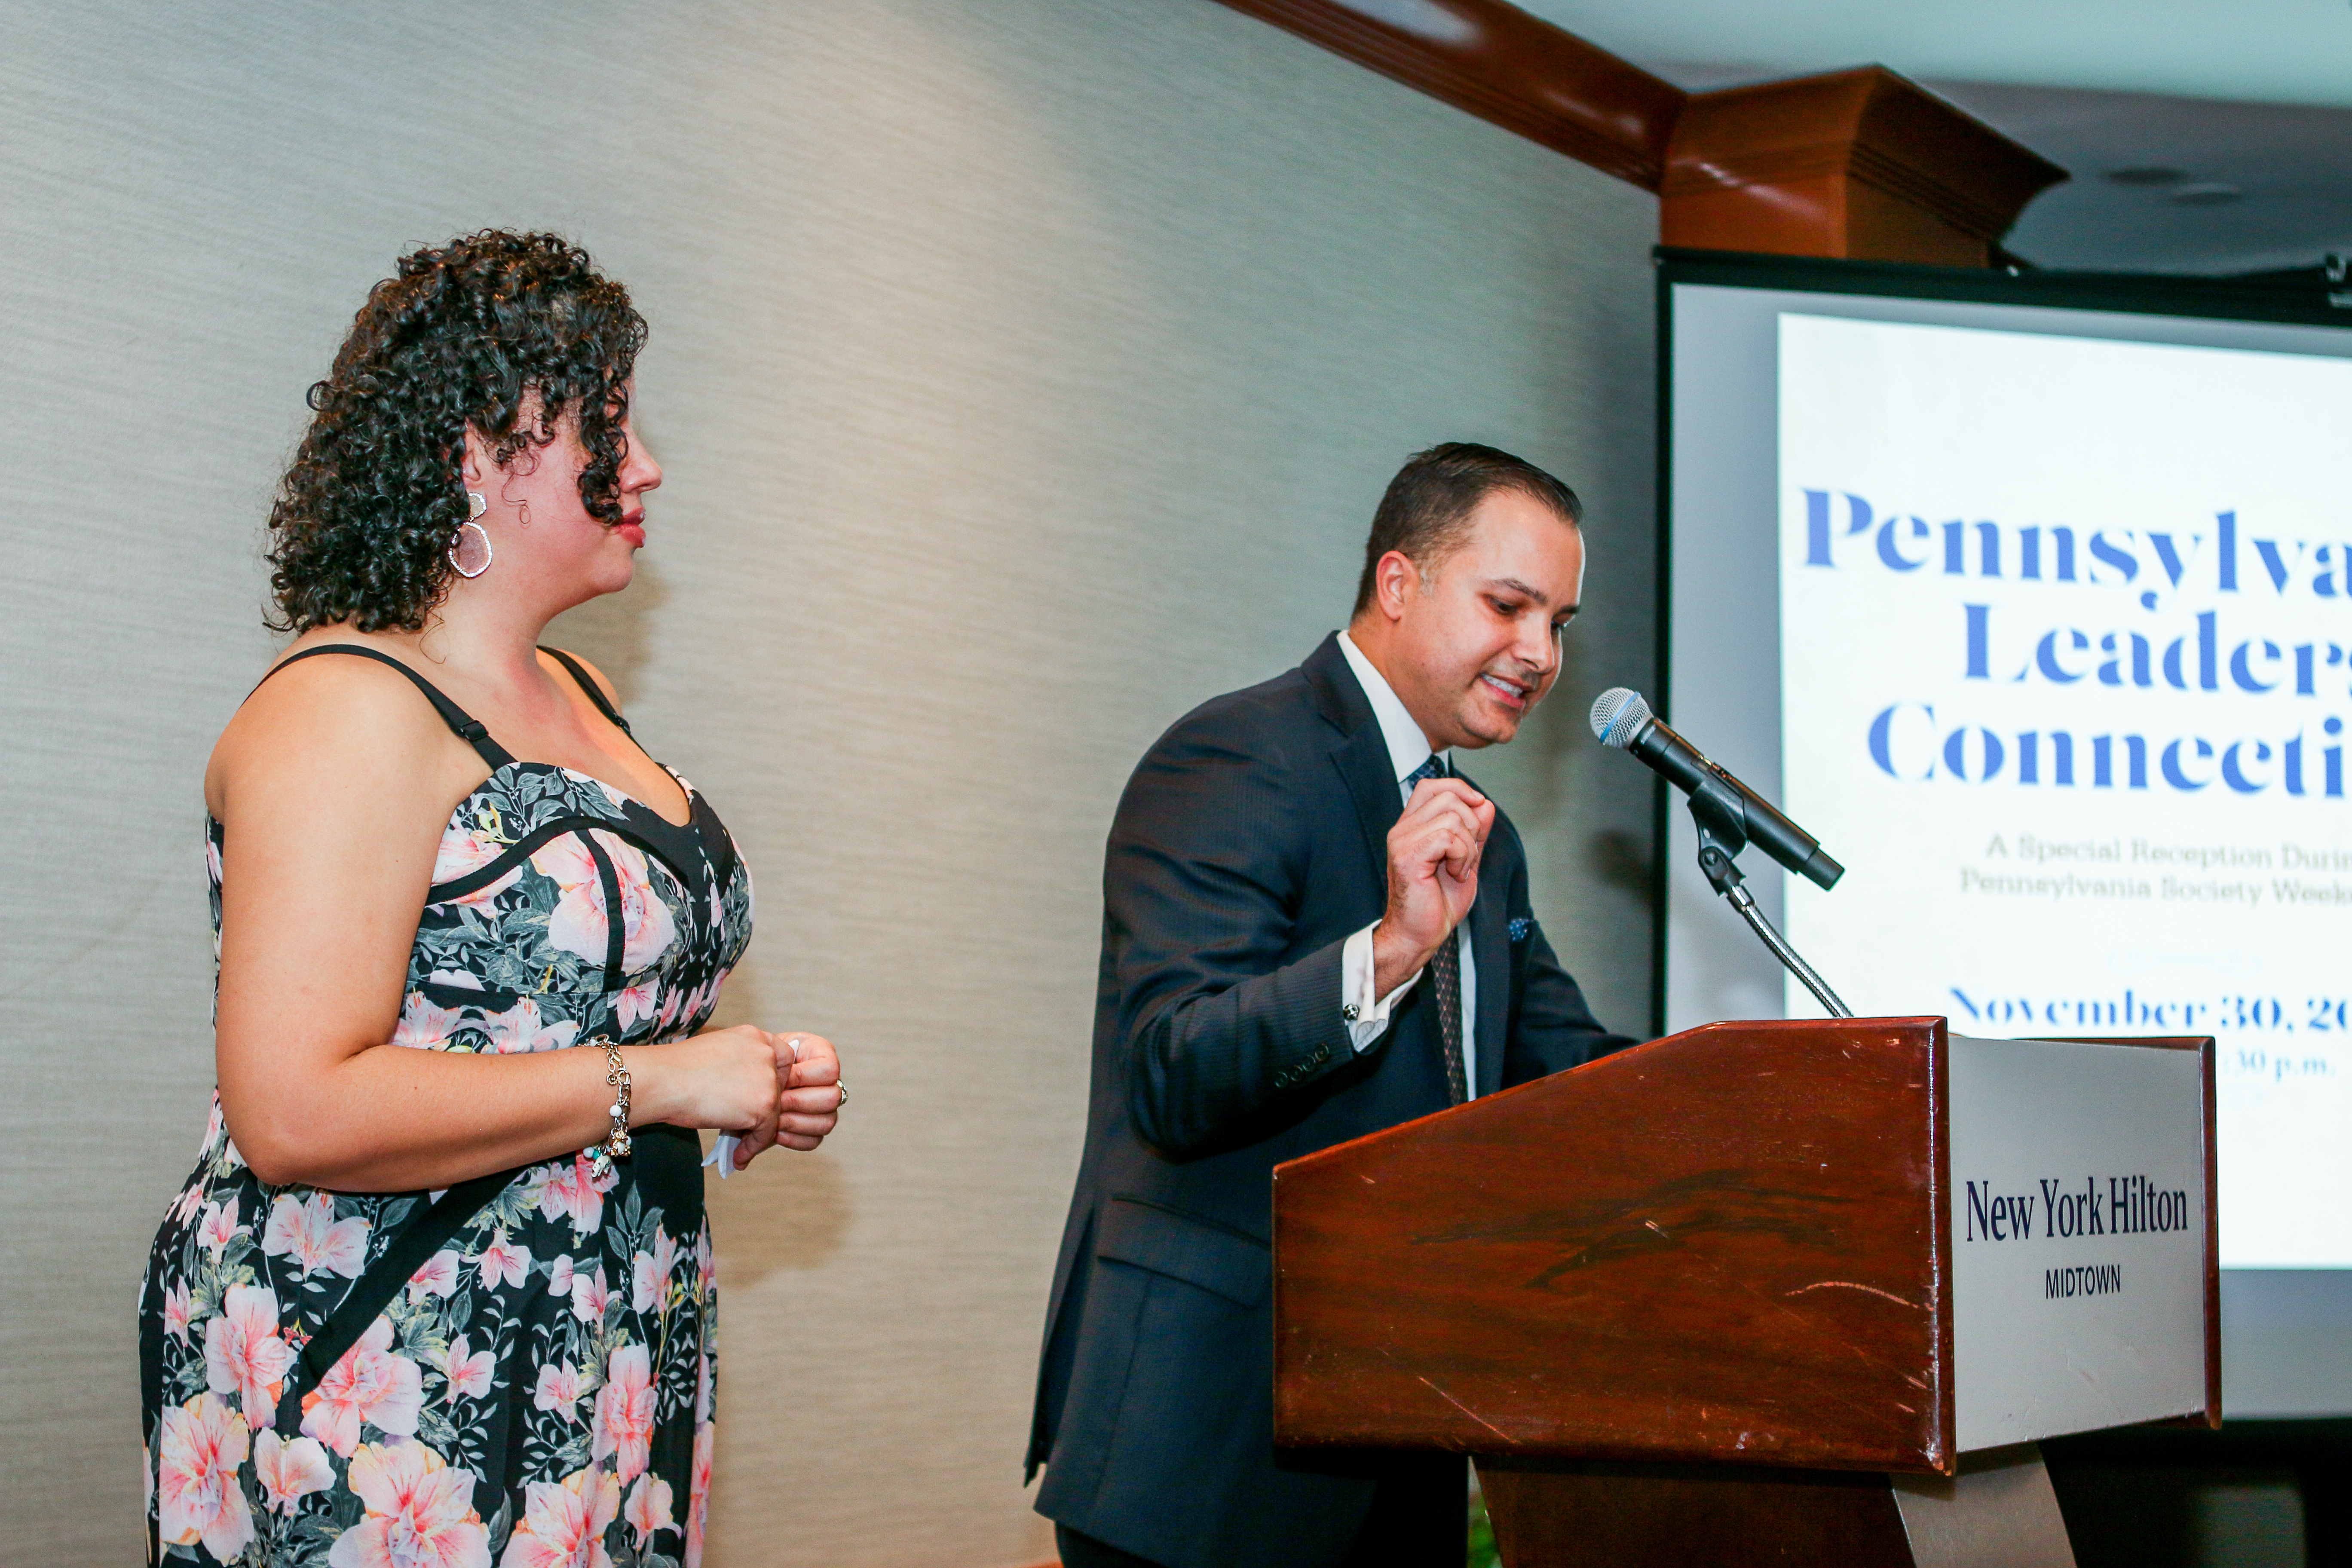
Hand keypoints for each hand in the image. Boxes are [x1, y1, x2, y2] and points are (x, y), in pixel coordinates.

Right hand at [633, 1025, 780, 1151]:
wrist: (662, 1081)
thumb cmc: (677, 1069)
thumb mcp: (718, 1053)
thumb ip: (741, 1064)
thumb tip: (748, 1090)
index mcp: (755, 1036)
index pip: (782, 1059)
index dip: (773, 1080)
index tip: (757, 1096)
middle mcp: (766, 1054)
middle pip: (780, 1087)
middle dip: (764, 1108)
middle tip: (746, 1126)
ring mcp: (767, 1079)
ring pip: (774, 1113)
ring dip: (758, 1131)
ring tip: (740, 1146)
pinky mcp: (763, 1105)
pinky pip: (765, 1133)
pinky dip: (752, 1148)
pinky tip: (738, 1157)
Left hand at [768, 1032, 842, 1157]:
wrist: (747, 1078)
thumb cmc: (758, 1061)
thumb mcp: (767, 1051)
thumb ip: (778, 1060)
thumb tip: (781, 1083)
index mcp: (822, 1054)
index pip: (830, 1069)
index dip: (803, 1076)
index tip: (780, 1078)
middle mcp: (830, 1082)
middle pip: (833, 1098)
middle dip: (798, 1102)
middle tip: (774, 1102)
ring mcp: (826, 1108)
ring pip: (826, 1122)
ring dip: (794, 1123)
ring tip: (771, 1120)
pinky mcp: (815, 1128)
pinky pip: (814, 1140)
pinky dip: (793, 1139)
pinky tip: (775, 1132)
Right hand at [1372, 777, 1493, 995]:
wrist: (1420, 935)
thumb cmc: (1438, 903)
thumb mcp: (1466, 860)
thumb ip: (1475, 832)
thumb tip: (1485, 804)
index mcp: (1412, 827)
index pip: (1434, 786)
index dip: (1460, 790)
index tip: (1477, 811)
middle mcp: (1402, 829)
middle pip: (1449, 796)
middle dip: (1472, 824)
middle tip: (1466, 856)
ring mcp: (1402, 841)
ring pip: (1453, 816)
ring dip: (1468, 846)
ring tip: (1458, 869)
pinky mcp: (1407, 856)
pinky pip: (1449, 837)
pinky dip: (1462, 857)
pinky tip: (1454, 874)